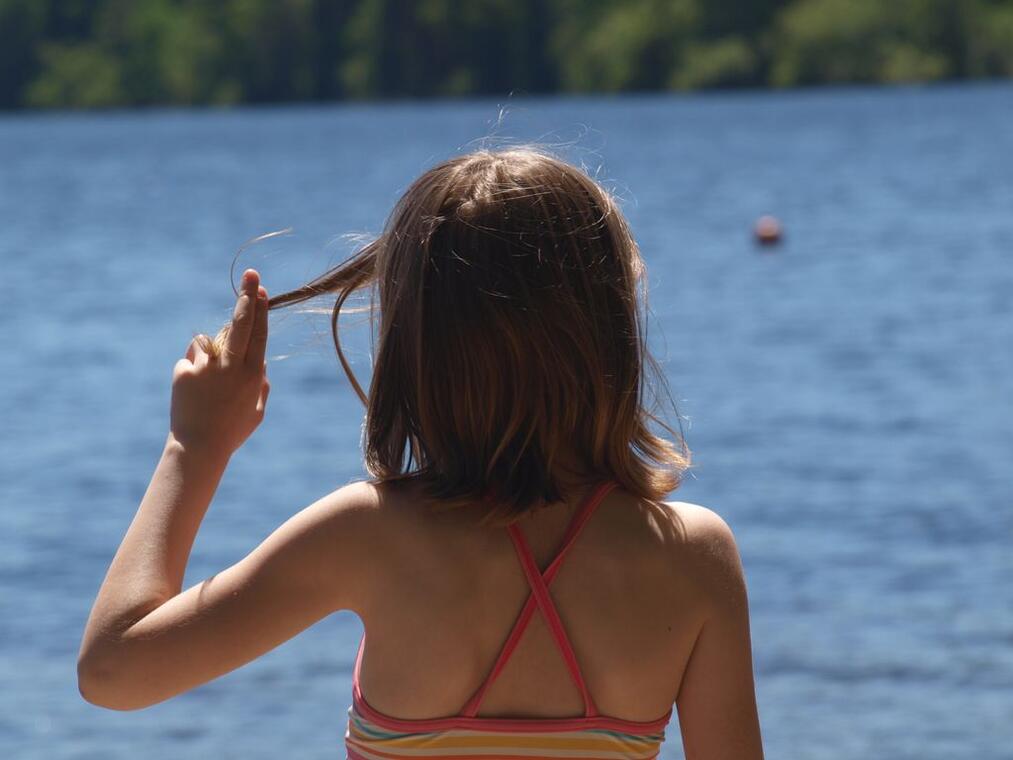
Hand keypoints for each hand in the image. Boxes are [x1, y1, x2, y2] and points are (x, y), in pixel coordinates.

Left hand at [170, 269, 269, 458]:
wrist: (198, 448)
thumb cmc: (231, 431)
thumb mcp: (256, 411)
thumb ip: (260, 385)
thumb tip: (260, 363)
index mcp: (253, 375)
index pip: (259, 333)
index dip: (260, 309)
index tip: (261, 289)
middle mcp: (232, 367)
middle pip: (240, 323)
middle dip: (247, 296)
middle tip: (251, 275)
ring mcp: (207, 368)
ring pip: (207, 342)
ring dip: (207, 354)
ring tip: (207, 386)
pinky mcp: (184, 372)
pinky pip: (189, 360)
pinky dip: (191, 371)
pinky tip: (192, 393)